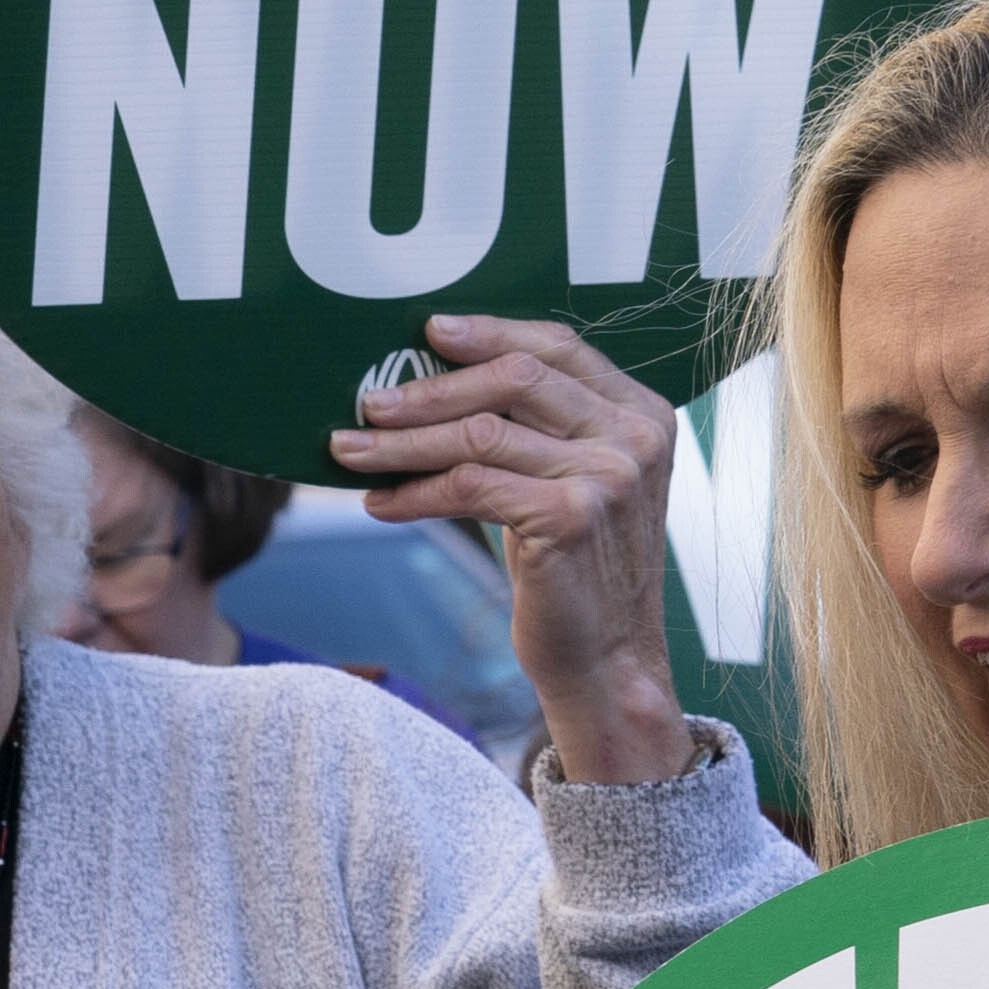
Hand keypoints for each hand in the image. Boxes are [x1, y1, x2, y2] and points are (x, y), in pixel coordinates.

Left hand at [332, 316, 695, 785]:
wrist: (608, 656)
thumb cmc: (576, 569)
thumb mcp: (569, 482)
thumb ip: (534, 430)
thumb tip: (431, 389)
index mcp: (641, 413)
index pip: (558, 347)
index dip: (490, 333)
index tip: (428, 332)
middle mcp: (634, 435)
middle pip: (514, 378)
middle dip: (430, 388)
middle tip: (368, 403)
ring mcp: (608, 474)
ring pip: (480, 433)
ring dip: (402, 444)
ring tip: (348, 451)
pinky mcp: (570, 515)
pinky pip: (470, 485)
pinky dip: (414, 492)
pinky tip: (380, 503)